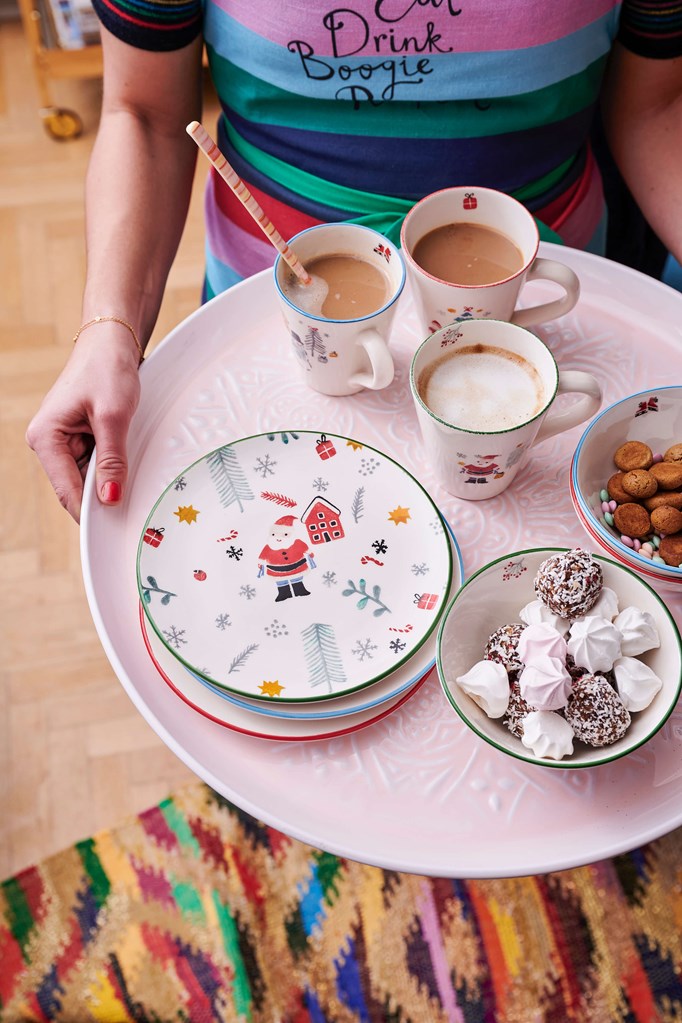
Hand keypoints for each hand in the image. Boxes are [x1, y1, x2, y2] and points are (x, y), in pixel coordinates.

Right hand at [26, 325, 141, 521]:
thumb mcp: (114, 416)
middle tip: (135, 508)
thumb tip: (110, 499)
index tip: (114, 532)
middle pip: (76, 489)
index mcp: (46, 437)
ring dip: (110, 480)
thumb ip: (112, 460)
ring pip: (88, 479)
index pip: (67, 491)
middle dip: (103, 496)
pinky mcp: (79, 439)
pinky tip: (128, 463)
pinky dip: (112, 467)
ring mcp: (63, 442)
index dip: (91, 513)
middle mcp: (49, 442)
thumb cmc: (107, 369)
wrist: (111, 342)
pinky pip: (96, 465)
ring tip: (133, 473)